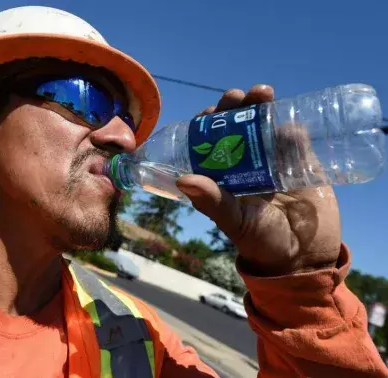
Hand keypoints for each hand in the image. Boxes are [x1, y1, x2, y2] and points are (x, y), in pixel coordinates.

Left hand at [176, 85, 340, 275]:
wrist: (307, 255)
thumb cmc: (262, 242)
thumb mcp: (235, 222)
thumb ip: (212, 202)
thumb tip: (182, 179)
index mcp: (222, 174)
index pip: (209, 140)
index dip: (208, 123)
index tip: (208, 112)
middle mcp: (245, 161)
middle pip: (236, 124)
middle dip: (234, 106)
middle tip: (236, 97)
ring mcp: (273, 158)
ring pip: (263, 123)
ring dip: (260, 105)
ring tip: (262, 94)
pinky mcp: (301, 159)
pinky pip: (295, 136)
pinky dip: (291, 125)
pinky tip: (289, 123)